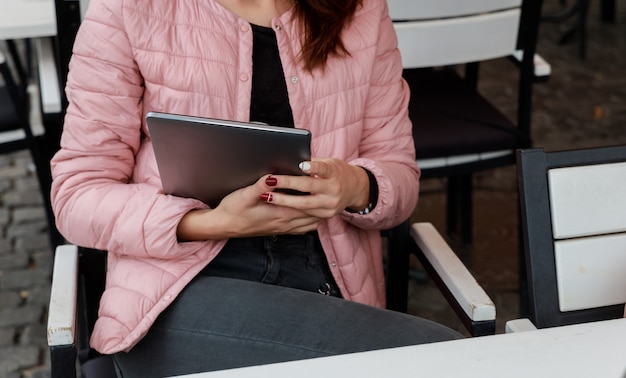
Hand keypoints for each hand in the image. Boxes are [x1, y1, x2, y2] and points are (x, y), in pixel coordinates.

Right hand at [176, 174, 320, 240]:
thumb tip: (272, 176)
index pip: (306, 203)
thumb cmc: (234, 210)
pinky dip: (310, 219)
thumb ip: (261, 186)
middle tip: (323, 186)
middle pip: (314, 213)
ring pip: (311, 222)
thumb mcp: (245, 195)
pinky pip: (303, 228)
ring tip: (318, 196)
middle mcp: (286, 223)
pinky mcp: (280, 230)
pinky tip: (308, 210)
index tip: (319, 179)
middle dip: (320, 200)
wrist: (225, 226)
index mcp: (281, 214)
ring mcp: (284, 229)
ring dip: (317, 210)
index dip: (315, 191)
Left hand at [260, 158, 369, 217]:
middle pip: (309, 187)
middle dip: (288, 184)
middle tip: (271, 180)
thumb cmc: (336, 172)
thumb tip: (290, 159)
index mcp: (334, 173)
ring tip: (267, 196)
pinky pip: (306, 214)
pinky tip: (277, 206)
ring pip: (304, 205)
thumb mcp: (328, 163)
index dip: (312, 167)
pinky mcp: (327, 215)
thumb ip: (312, 163)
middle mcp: (334, 190)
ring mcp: (331, 205)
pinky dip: (290, 209)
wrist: (355, 188)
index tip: (300, 165)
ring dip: (284, 200)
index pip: (323, 169)